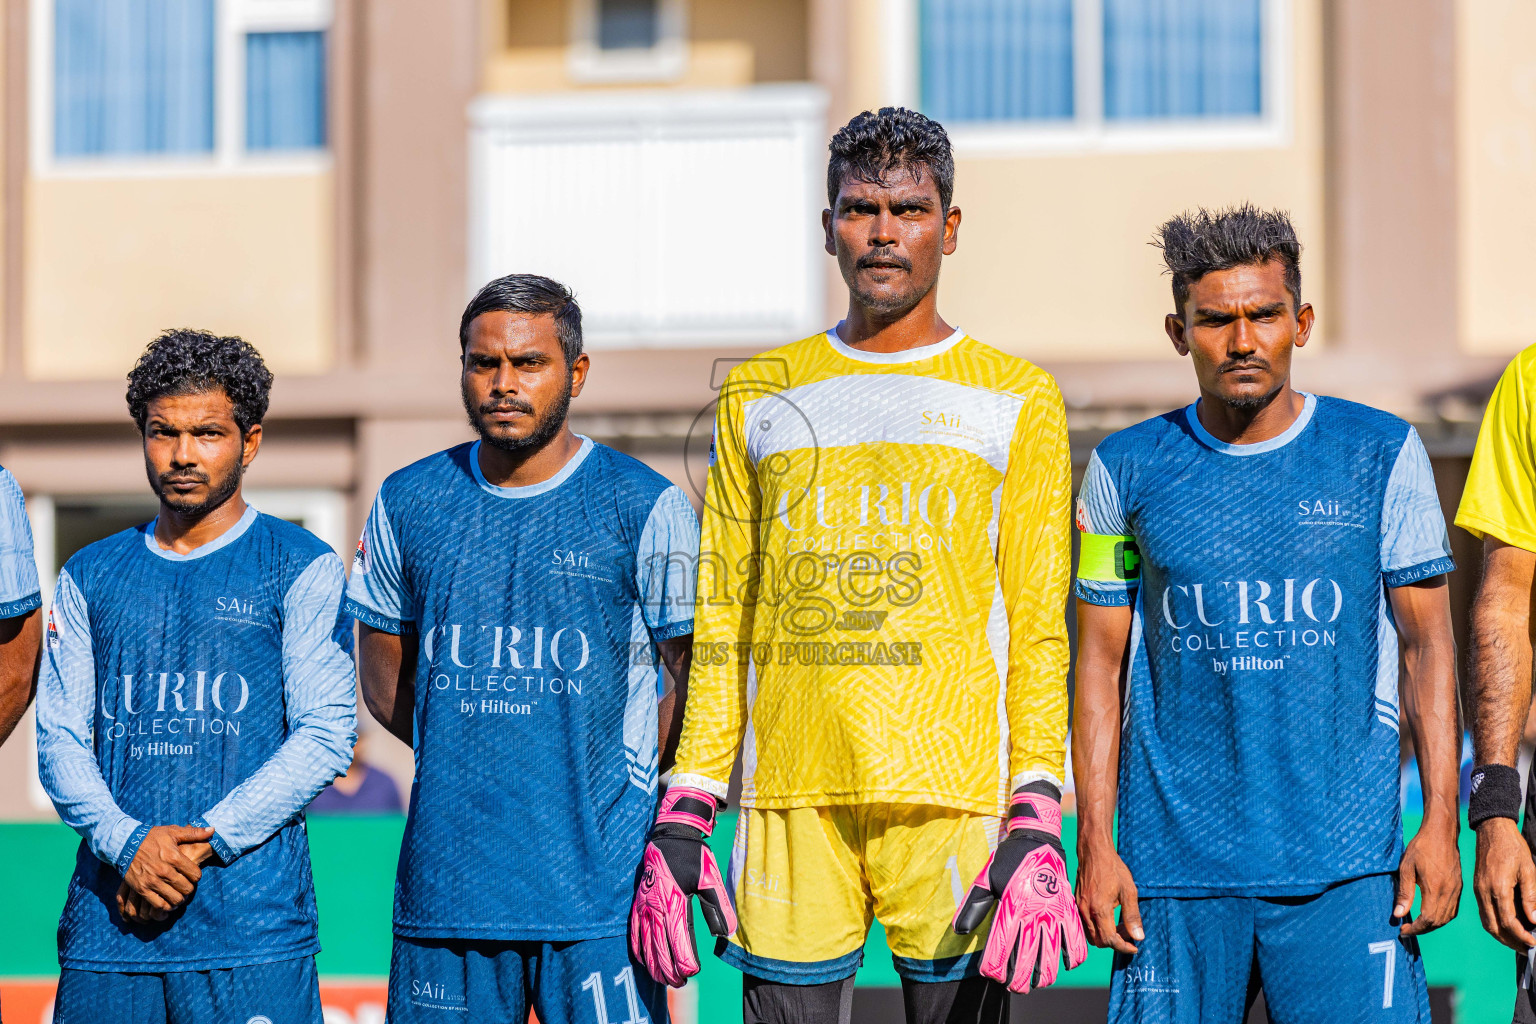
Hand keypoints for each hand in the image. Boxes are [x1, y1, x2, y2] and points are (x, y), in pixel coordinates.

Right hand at [118, 825, 213, 919]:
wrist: (125, 844)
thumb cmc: (151, 837)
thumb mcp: (173, 832)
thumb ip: (194, 833)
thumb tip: (213, 830)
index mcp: (174, 857)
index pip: (195, 874)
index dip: (197, 876)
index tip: (192, 875)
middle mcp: (164, 870)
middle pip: (186, 888)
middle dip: (189, 888)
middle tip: (186, 886)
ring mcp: (152, 881)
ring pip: (174, 898)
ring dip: (179, 898)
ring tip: (179, 894)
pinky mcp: (142, 889)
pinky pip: (159, 905)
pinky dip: (166, 906)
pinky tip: (168, 902)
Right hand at [629, 786, 736, 986]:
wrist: (671, 834)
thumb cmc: (693, 856)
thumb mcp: (710, 877)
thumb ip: (718, 905)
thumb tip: (726, 932)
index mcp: (676, 901)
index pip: (678, 939)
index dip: (685, 959)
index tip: (692, 971)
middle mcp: (657, 906)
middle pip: (660, 946)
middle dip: (669, 968)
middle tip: (680, 983)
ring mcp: (645, 905)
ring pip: (647, 942)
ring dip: (654, 963)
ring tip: (665, 979)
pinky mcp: (639, 902)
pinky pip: (635, 930)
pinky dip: (639, 948)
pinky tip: (644, 960)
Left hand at [953, 783, 1087, 993]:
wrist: (1038, 839)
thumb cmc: (1009, 860)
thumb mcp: (986, 878)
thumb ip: (973, 906)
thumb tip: (960, 931)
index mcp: (1011, 907)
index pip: (1000, 947)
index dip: (994, 967)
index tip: (991, 976)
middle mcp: (1032, 914)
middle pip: (1027, 960)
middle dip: (1019, 980)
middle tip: (1014, 987)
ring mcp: (1053, 913)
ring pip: (1052, 957)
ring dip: (1044, 975)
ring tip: (1037, 981)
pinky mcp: (1068, 910)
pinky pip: (1076, 940)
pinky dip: (1072, 956)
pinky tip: (1064, 964)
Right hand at [1075, 836, 1141, 954]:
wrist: (1094, 851)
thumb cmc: (1113, 868)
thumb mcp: (1129, 891)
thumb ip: (1132, 916)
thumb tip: (1139, 937)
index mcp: (1099, 909)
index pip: (1110, 940)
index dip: (1123, 947)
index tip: (1135, 946)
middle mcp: (1086, 911)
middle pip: (1098, 941)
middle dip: (1115, 942)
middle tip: (1129, 931)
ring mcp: (1079, 907)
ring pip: (1090, 935)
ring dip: (1106, 936)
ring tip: (1120, 924)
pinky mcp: (1077, 903)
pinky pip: (1086, 924)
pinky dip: (1098, 928)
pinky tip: (1109, 917)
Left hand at [1396, 819, 1460, 936]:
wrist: (1442, 833)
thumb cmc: (1421, 847)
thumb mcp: (1406, 868)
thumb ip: (1404, 892)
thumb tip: (1398, 915)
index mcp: (1435, 889)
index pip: (1428, 919)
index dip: (1415, 929)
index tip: (1403, 931)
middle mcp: (1449, 893)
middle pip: (1438, 922)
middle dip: (1422, 929)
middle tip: (1407, 930)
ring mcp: (1456, 891)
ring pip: (1446, 918)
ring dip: (1432, 925)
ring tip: (1416, 925)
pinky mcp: (1459, 887)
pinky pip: (1452, 910)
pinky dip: (1441, 917)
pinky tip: (1430, 915)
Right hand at [1475, 817, 1535, 948]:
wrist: (1492, 829)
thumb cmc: (1512, 847)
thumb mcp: (1528, 870)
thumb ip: (1531, 897)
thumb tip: (1534, 920)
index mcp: (1497, 888)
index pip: (1508, 921)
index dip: (1522, 936)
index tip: (1534, 943)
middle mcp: (1484, 892)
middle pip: (1494, 927)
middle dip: (1511, 942)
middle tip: (1527, 949)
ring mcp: (1478, 890)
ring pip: (1487, 922)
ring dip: (1502, 936)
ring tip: (1518, 942)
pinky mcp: (1477, 888)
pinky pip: (1484, 913)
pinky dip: (1495, 925)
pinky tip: (1507, 926)